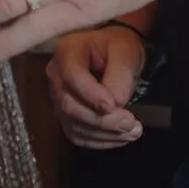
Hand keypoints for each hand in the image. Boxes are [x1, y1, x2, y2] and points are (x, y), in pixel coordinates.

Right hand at [46, 27, 145, 148]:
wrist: (112, 52)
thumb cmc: (117, 46)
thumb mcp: (125, 51)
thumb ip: (120, 74)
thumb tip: (116, 103)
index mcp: (67, 51)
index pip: (72, 77)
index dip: (91, 94)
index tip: (115, 104)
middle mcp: (56, 75)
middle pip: (69, 105)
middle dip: (101, 120)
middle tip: (130, 123)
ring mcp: (57, 97)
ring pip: (73, 124)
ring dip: (104, 134)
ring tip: (133, 131)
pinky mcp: (65, 115)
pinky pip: (77, 135)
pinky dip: (100, 141)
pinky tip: (120, 137)